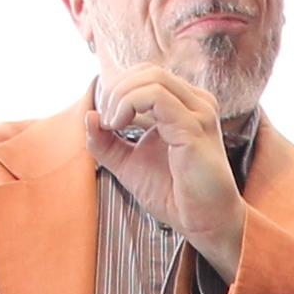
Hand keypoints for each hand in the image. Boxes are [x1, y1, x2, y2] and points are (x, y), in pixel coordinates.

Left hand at [89, 63, 246, 274]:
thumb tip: (89, 115)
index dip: (118, 89)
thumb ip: (106, 142)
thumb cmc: (175, 194)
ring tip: (111, 125)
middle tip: (105, 121)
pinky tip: (118, 126)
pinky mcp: (194, 128)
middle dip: (116, 89)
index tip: (106, 121)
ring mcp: (198, 113)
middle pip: (148, 70)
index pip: (146, 75)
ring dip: (120, 96)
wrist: (204, 222)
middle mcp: (196, 104)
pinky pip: (156, 96)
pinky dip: (128, 104)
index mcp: (186, 107)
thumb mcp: (129, 164)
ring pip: (151, 77)